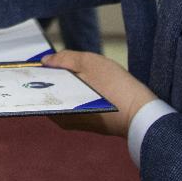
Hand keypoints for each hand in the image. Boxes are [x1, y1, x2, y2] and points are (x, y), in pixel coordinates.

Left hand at [41, 50, 156, 138]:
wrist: (142, 112)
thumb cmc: (114, 87)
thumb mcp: (88, 63)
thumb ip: (64, 59)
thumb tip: (46, 61)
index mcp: (56, 110)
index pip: (39, 89)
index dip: (39, 72)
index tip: (39, 59)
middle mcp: (64, 120)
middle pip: (53, 92)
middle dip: (55, 75)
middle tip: (59, 58)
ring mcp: (78, 122)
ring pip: (67, 96)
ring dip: (69, 82)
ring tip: (74, 66)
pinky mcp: (92, 122)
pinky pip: (79, 101)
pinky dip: (80, 90)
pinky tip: (89, 79)